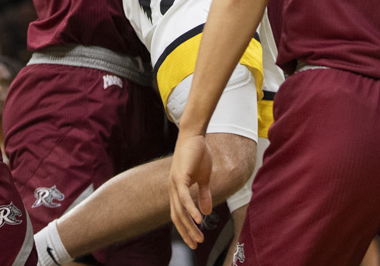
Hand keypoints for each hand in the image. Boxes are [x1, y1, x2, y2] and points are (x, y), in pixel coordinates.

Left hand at [169, 130, 214, 246]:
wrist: (194, 135)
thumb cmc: (198, 154)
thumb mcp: (204, 178)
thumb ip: (204, 194)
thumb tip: (206, 212)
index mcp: (178, 190)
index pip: (179, 214)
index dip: (186, 228)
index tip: (194, 240)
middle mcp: (173, 189)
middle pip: (177, 217)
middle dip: (186, 233)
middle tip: (196, 245)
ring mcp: (174, 184)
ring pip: (180, 211)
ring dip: (190, 226)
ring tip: (199, 237)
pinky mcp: (179, 177)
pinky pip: (184, 198)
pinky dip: (191, 210)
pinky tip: (199, 220)